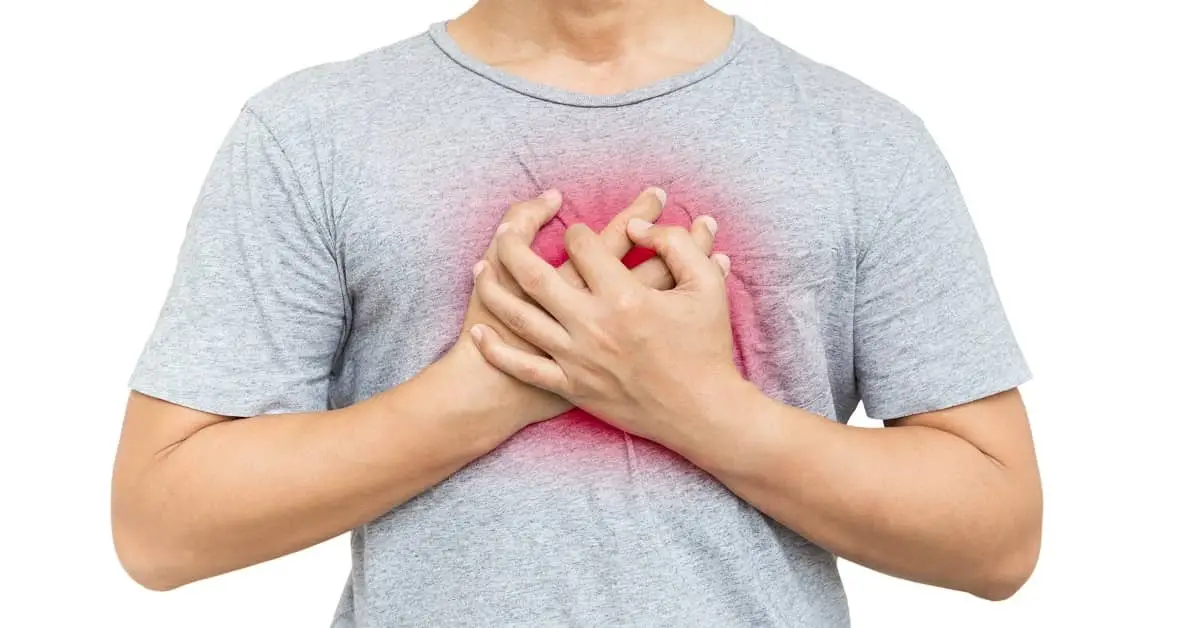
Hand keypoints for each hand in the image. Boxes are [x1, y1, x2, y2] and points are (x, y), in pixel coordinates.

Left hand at [469, 213, 743, 446]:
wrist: (703, 413)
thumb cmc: (708, 348)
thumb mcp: (707, 286)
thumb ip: (677, 245)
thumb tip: (641, 225)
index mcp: (625, 296)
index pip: (582, 246)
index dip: (576, 231)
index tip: (577, 231)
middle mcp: (593, 325)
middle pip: (534, 274)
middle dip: (512, 246)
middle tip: (504, 232)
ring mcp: (577, 358)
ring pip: (519, 317)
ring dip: (493, 290)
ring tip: (479, 270)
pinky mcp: (572, 387)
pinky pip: (523, 367)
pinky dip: (497, 350)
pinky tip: (479, 332)